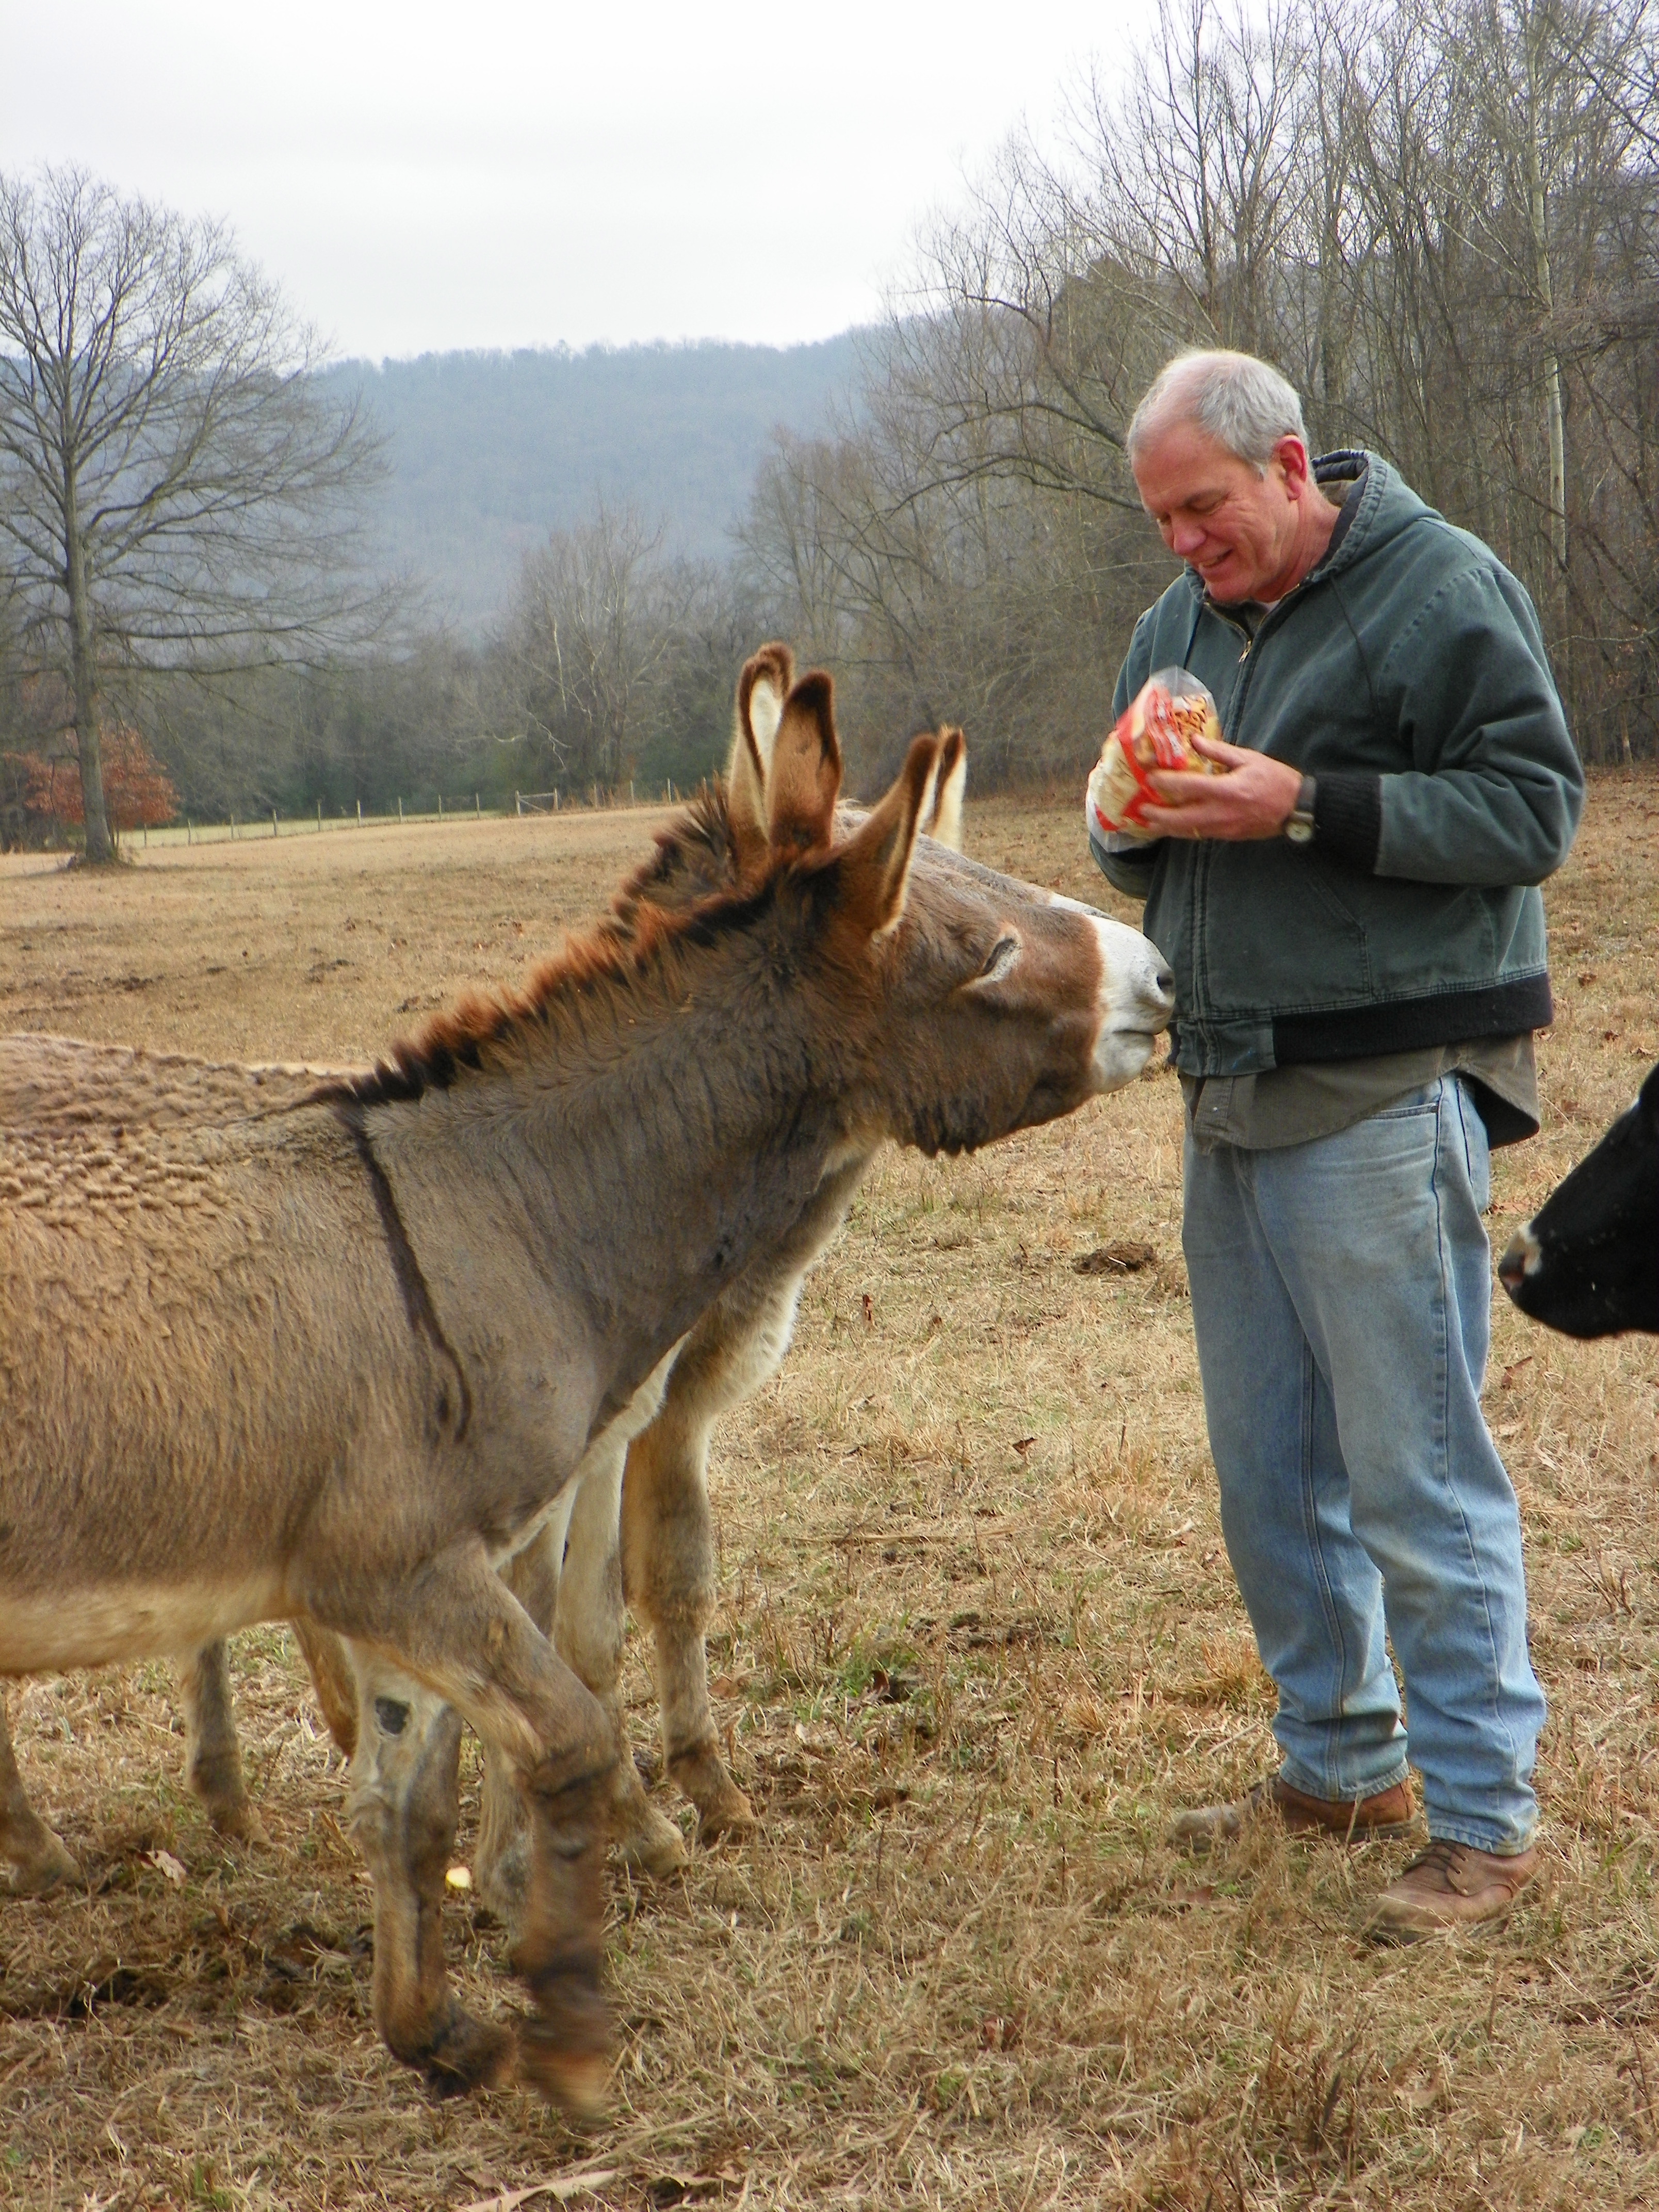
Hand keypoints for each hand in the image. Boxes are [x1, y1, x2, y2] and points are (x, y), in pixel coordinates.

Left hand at [1138, 731, 1302, 841]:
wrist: (1294, 809)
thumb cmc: (1274, 780)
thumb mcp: (1248, 758)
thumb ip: (1218, 751)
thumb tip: (1194, 740)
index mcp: (1225, 790)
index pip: (1186, 787)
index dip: (1164, 783)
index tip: (1149, 777)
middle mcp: (1219, 813)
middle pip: (1179, 818)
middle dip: (1157, 814)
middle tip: (1140, 808)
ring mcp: (1222, 828)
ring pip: (1186, 832)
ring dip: (1165, 828)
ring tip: (1148, 822)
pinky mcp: (1226, 836)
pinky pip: (1197, 835)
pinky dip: (1181, 832)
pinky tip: (1171, 828)